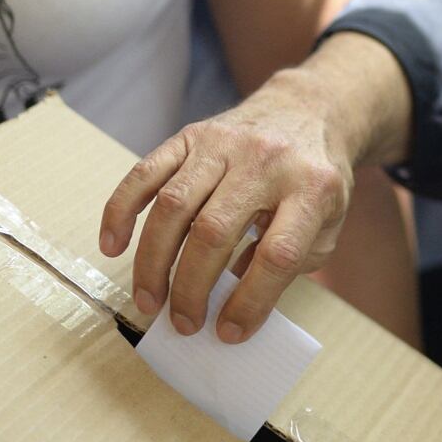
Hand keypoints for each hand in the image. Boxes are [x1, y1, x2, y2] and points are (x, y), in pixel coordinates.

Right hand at [99, 67, 354, 343]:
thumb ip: (291, 263)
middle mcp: (266, 161)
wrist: (309, 109)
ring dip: (153, 262)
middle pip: (214, 231)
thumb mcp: (327, 223)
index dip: (251, 300)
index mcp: (311, 188)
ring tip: (149, 301)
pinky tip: (114, 246)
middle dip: (191, 288)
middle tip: (183, 324)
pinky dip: (122, 210)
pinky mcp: (192, 135)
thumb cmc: (315, 179)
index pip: (277, 254)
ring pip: (174, 205)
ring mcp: (224, 144)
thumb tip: (232, 304)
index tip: (230, 332)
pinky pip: (146, 172)